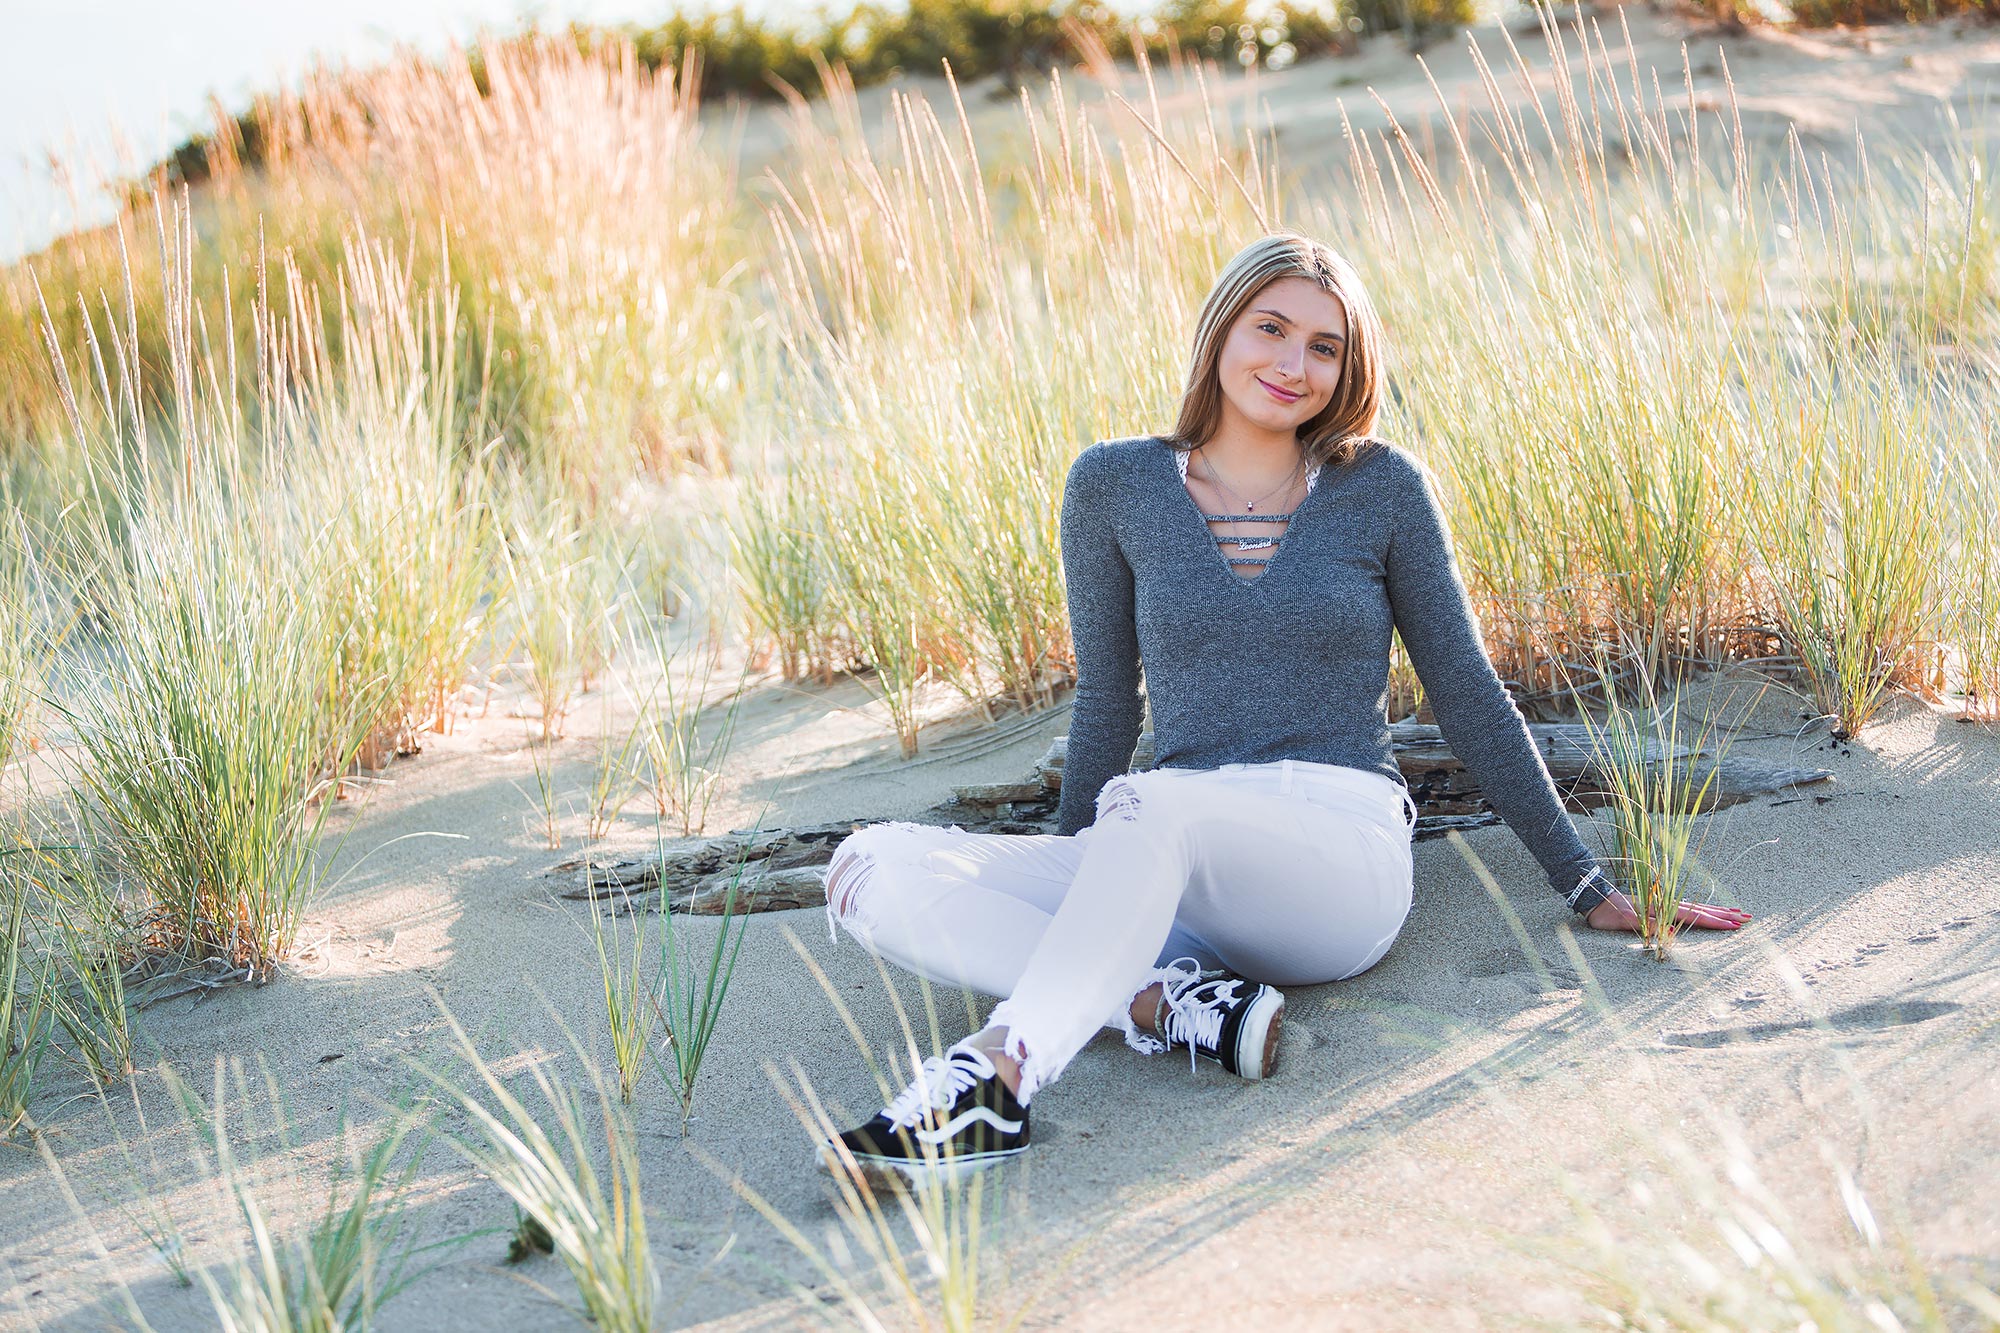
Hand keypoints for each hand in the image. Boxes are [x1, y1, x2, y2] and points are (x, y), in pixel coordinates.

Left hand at [1584, 888, 1750, 932]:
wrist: (1593, 897)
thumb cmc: (1607, 913)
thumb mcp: (1624, 922)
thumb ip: (1649, 926)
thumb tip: (1674, 933)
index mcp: (1661, 909)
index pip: (1694, 917)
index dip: (1714, 922)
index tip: (1734, 926)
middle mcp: (1666, 904)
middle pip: (1701, 910)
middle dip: (1724, 915)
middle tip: (1748, 918)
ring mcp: (1664, 903)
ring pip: (1697, 907)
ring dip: (1717, 910)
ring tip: (1738, 912)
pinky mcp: (1659, 904)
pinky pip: (1687, 906)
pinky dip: (1702, 908)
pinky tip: (1710, 910)